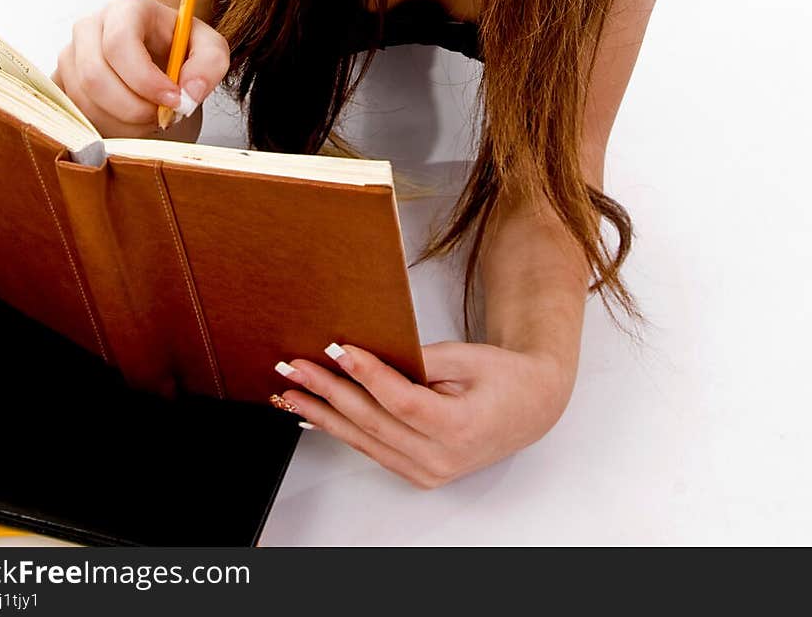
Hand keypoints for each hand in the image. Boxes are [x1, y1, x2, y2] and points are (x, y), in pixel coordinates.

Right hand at [51, 0, 230, 138]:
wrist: (155, 53)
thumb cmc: (180, 47)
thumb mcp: (209, 48)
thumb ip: (210, 65)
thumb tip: (188, 94)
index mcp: (125, 9)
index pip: (119, 43)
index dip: (144, 80)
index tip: (172, 100)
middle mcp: (89, 26)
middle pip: (95, 77)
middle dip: (132, 108)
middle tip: (161, 117)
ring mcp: (69, 54)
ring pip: (83, 100)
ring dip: (121, 122)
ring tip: (149, 117)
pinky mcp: (60, 81)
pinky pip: (75, 113)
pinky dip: (105, 127)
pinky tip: (128, 121)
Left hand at [273, 340, 573, 487]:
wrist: (529, 409)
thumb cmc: (503, 378)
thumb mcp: (470, 357)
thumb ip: (423, 359)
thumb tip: (373, 351)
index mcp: (460, 429)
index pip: (403, 402)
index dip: (368, 375)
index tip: (338, 348)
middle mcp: (441, 459)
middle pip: (373, 422)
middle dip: (329, 391)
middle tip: (296, 367)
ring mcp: (427, 472)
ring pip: (364, 440)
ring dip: (323, 412)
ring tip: (291, 389)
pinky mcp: (416, 471)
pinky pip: (371, 448)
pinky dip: (340, 428)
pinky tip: (314, 413)